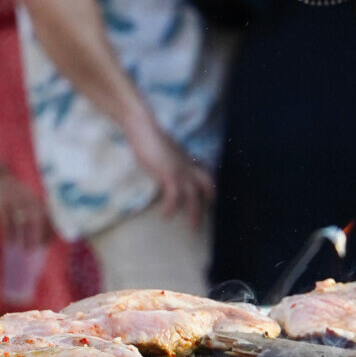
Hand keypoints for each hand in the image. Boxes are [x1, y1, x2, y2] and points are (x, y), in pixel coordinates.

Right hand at [0, 167, 49, 249]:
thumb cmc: (12, 193)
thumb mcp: (27, 199)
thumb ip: (34, 213)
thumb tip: (37, 236)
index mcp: (38, 201)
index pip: (48, 219)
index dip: (48, 233)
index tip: (46, 246)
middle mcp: (29, 200)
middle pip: (36, 222)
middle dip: (36, 237)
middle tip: (33, 252)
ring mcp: (15, 201)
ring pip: (22, 222)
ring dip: (22, 237)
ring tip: (22, 250)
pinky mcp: (2, 202)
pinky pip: (6, 220)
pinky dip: (8, 232)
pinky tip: (8, 242)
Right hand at [125, 113, 215, 227]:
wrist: (143, 127)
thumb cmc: (150, 137)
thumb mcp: (167, 151)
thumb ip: (172, 161)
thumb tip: (169, 168)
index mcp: (189, 160)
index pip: (207, 175)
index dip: (210, 188)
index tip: (211, 200)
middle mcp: (189, 166)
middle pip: (208, 186)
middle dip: (210, 202)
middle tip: (209, 218)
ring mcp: (180, 171)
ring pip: (194, 196)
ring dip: (194, 214)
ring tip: (193, 229)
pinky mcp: (168, 174)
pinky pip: (174, 196)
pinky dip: (171, 208)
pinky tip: (166, 217)